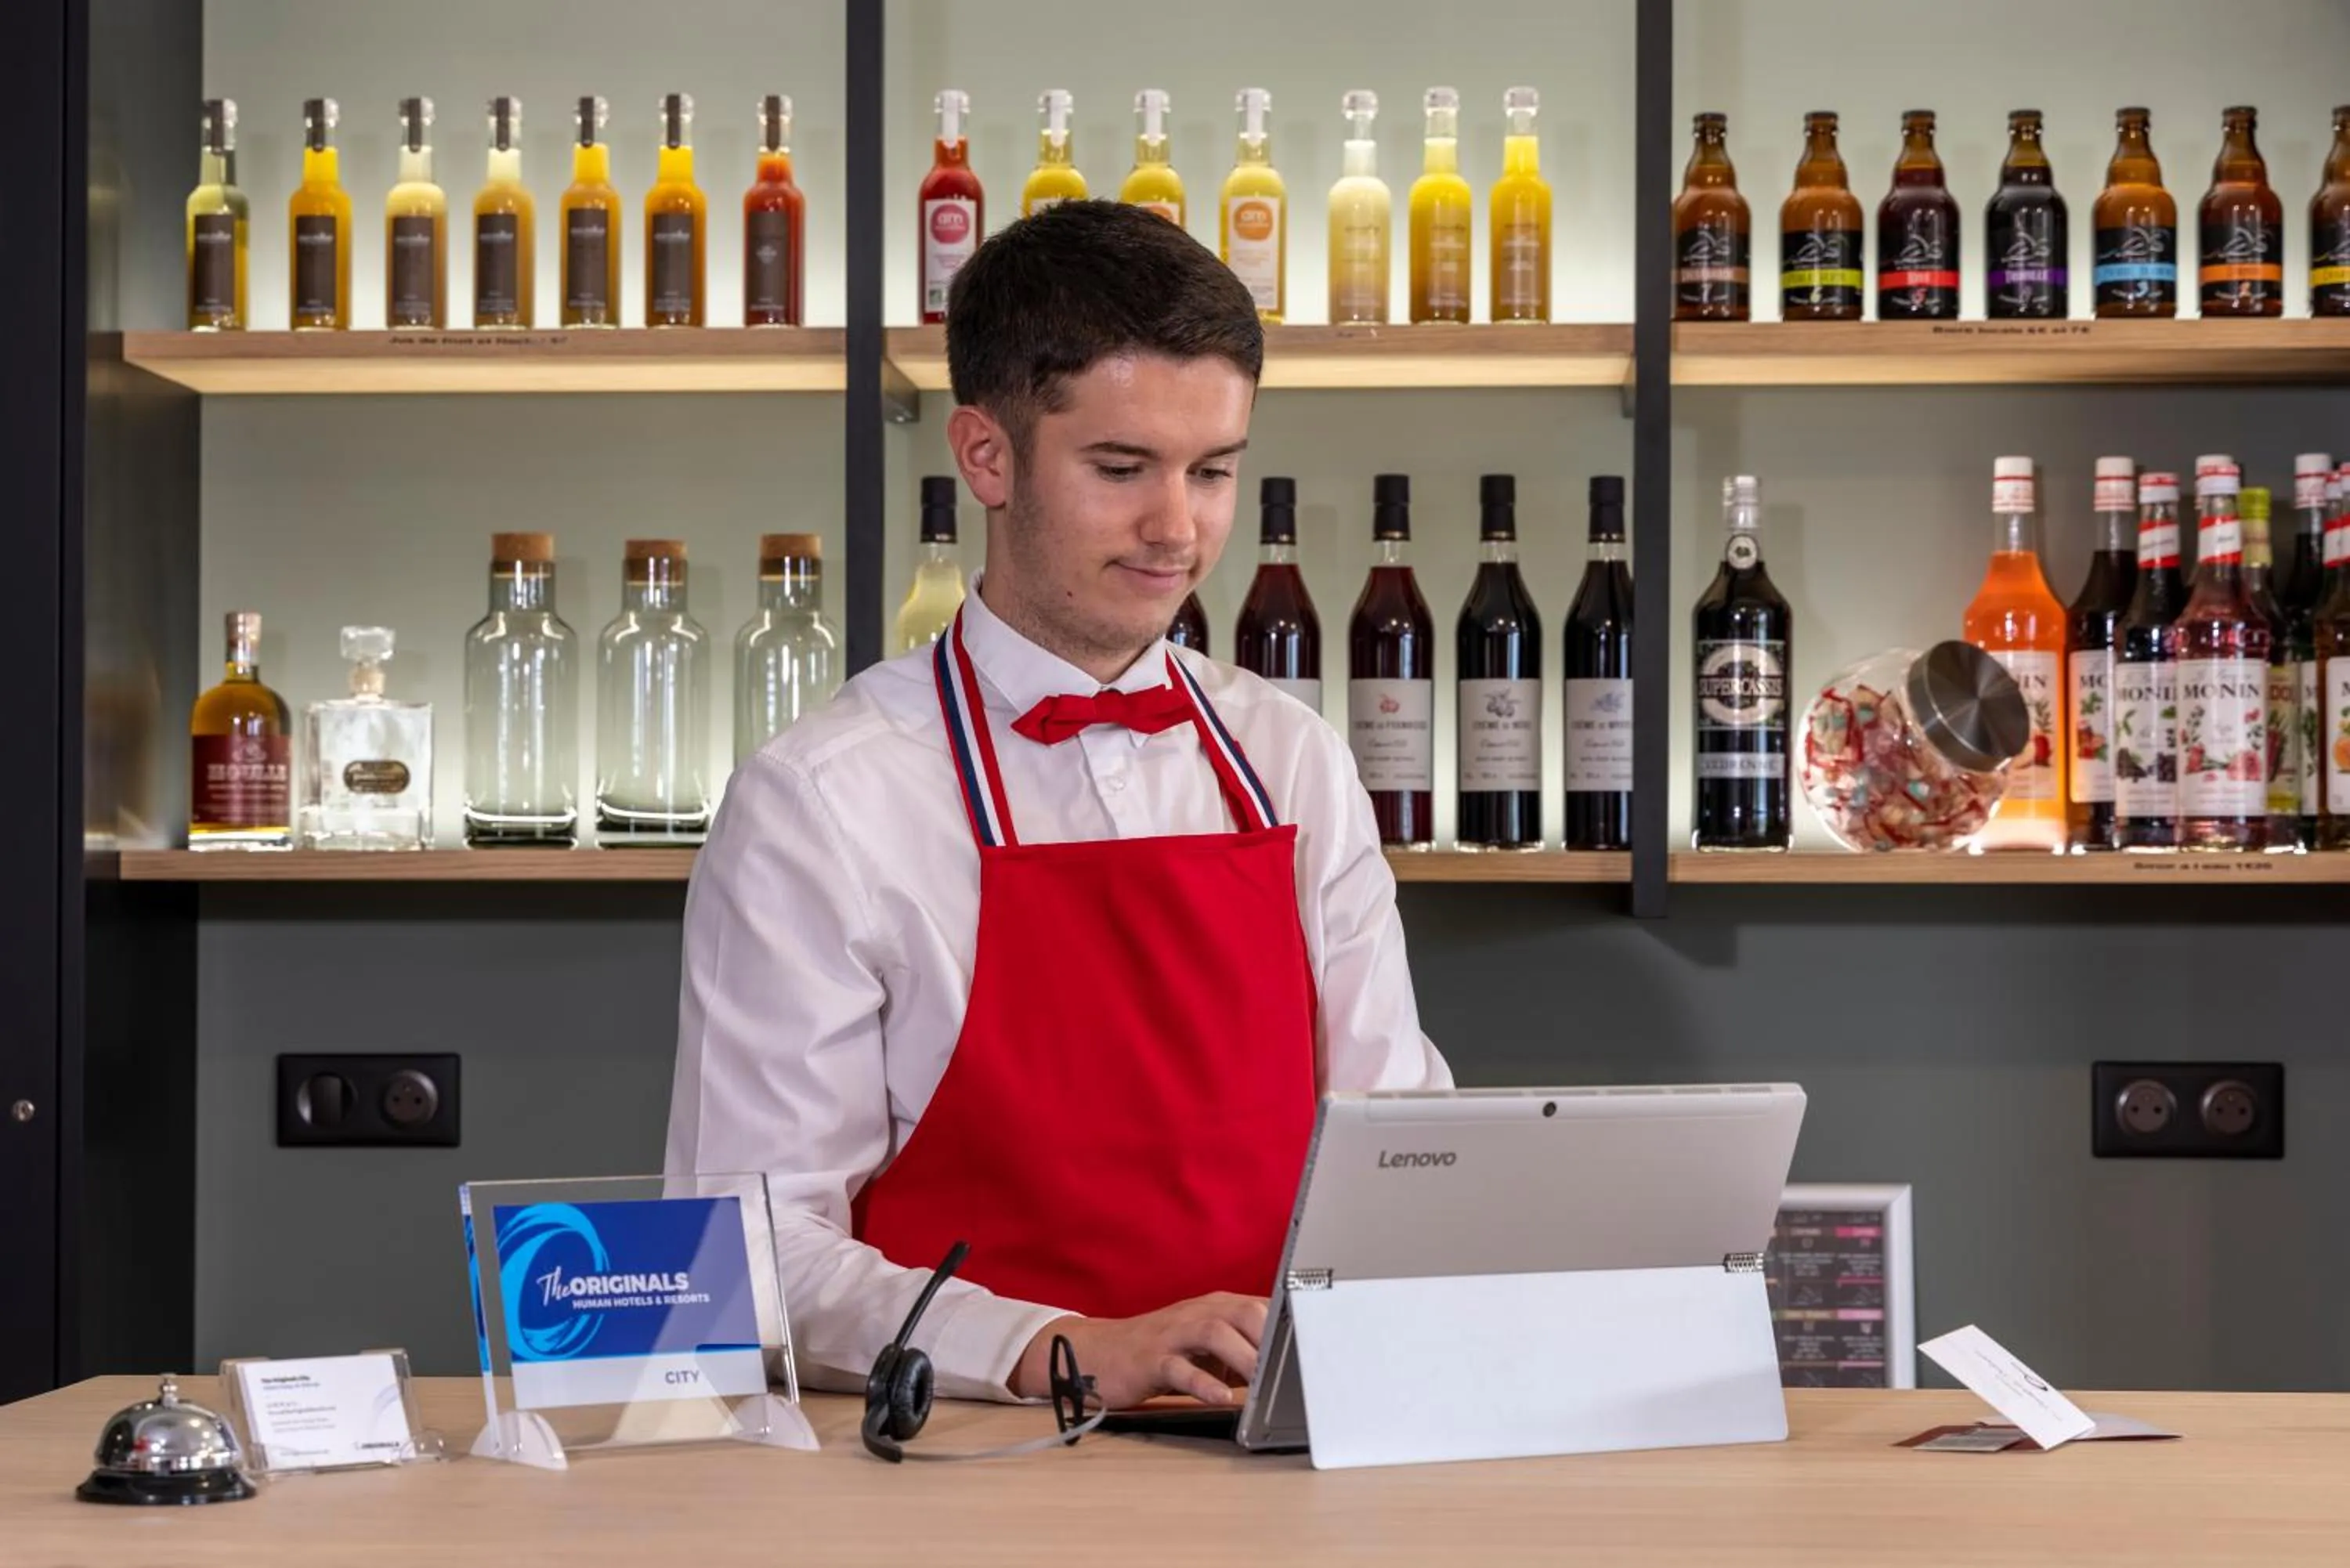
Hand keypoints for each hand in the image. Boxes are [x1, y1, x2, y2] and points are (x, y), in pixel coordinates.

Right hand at [1010, 1293, 1268, 1407]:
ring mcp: (1173, 1335)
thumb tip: (1288, 1366)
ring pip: (1214, 1333)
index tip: (1318, 1344)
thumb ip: (1243, 1349)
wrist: (1099, 1353)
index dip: (1290, 1323)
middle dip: (1270, 1337)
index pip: (1262, 1307)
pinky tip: (1220, 1398)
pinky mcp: (1150, 1360)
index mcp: (1216, 1308)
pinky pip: (1178, 1368)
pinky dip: (1202, 1383)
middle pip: (1243, 1312)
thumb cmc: (1162, 1351)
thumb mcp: (1206, 1345)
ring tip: (1262, 1380)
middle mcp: (1197, 1314)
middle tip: (1290, 1366)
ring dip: (1243, 1357)